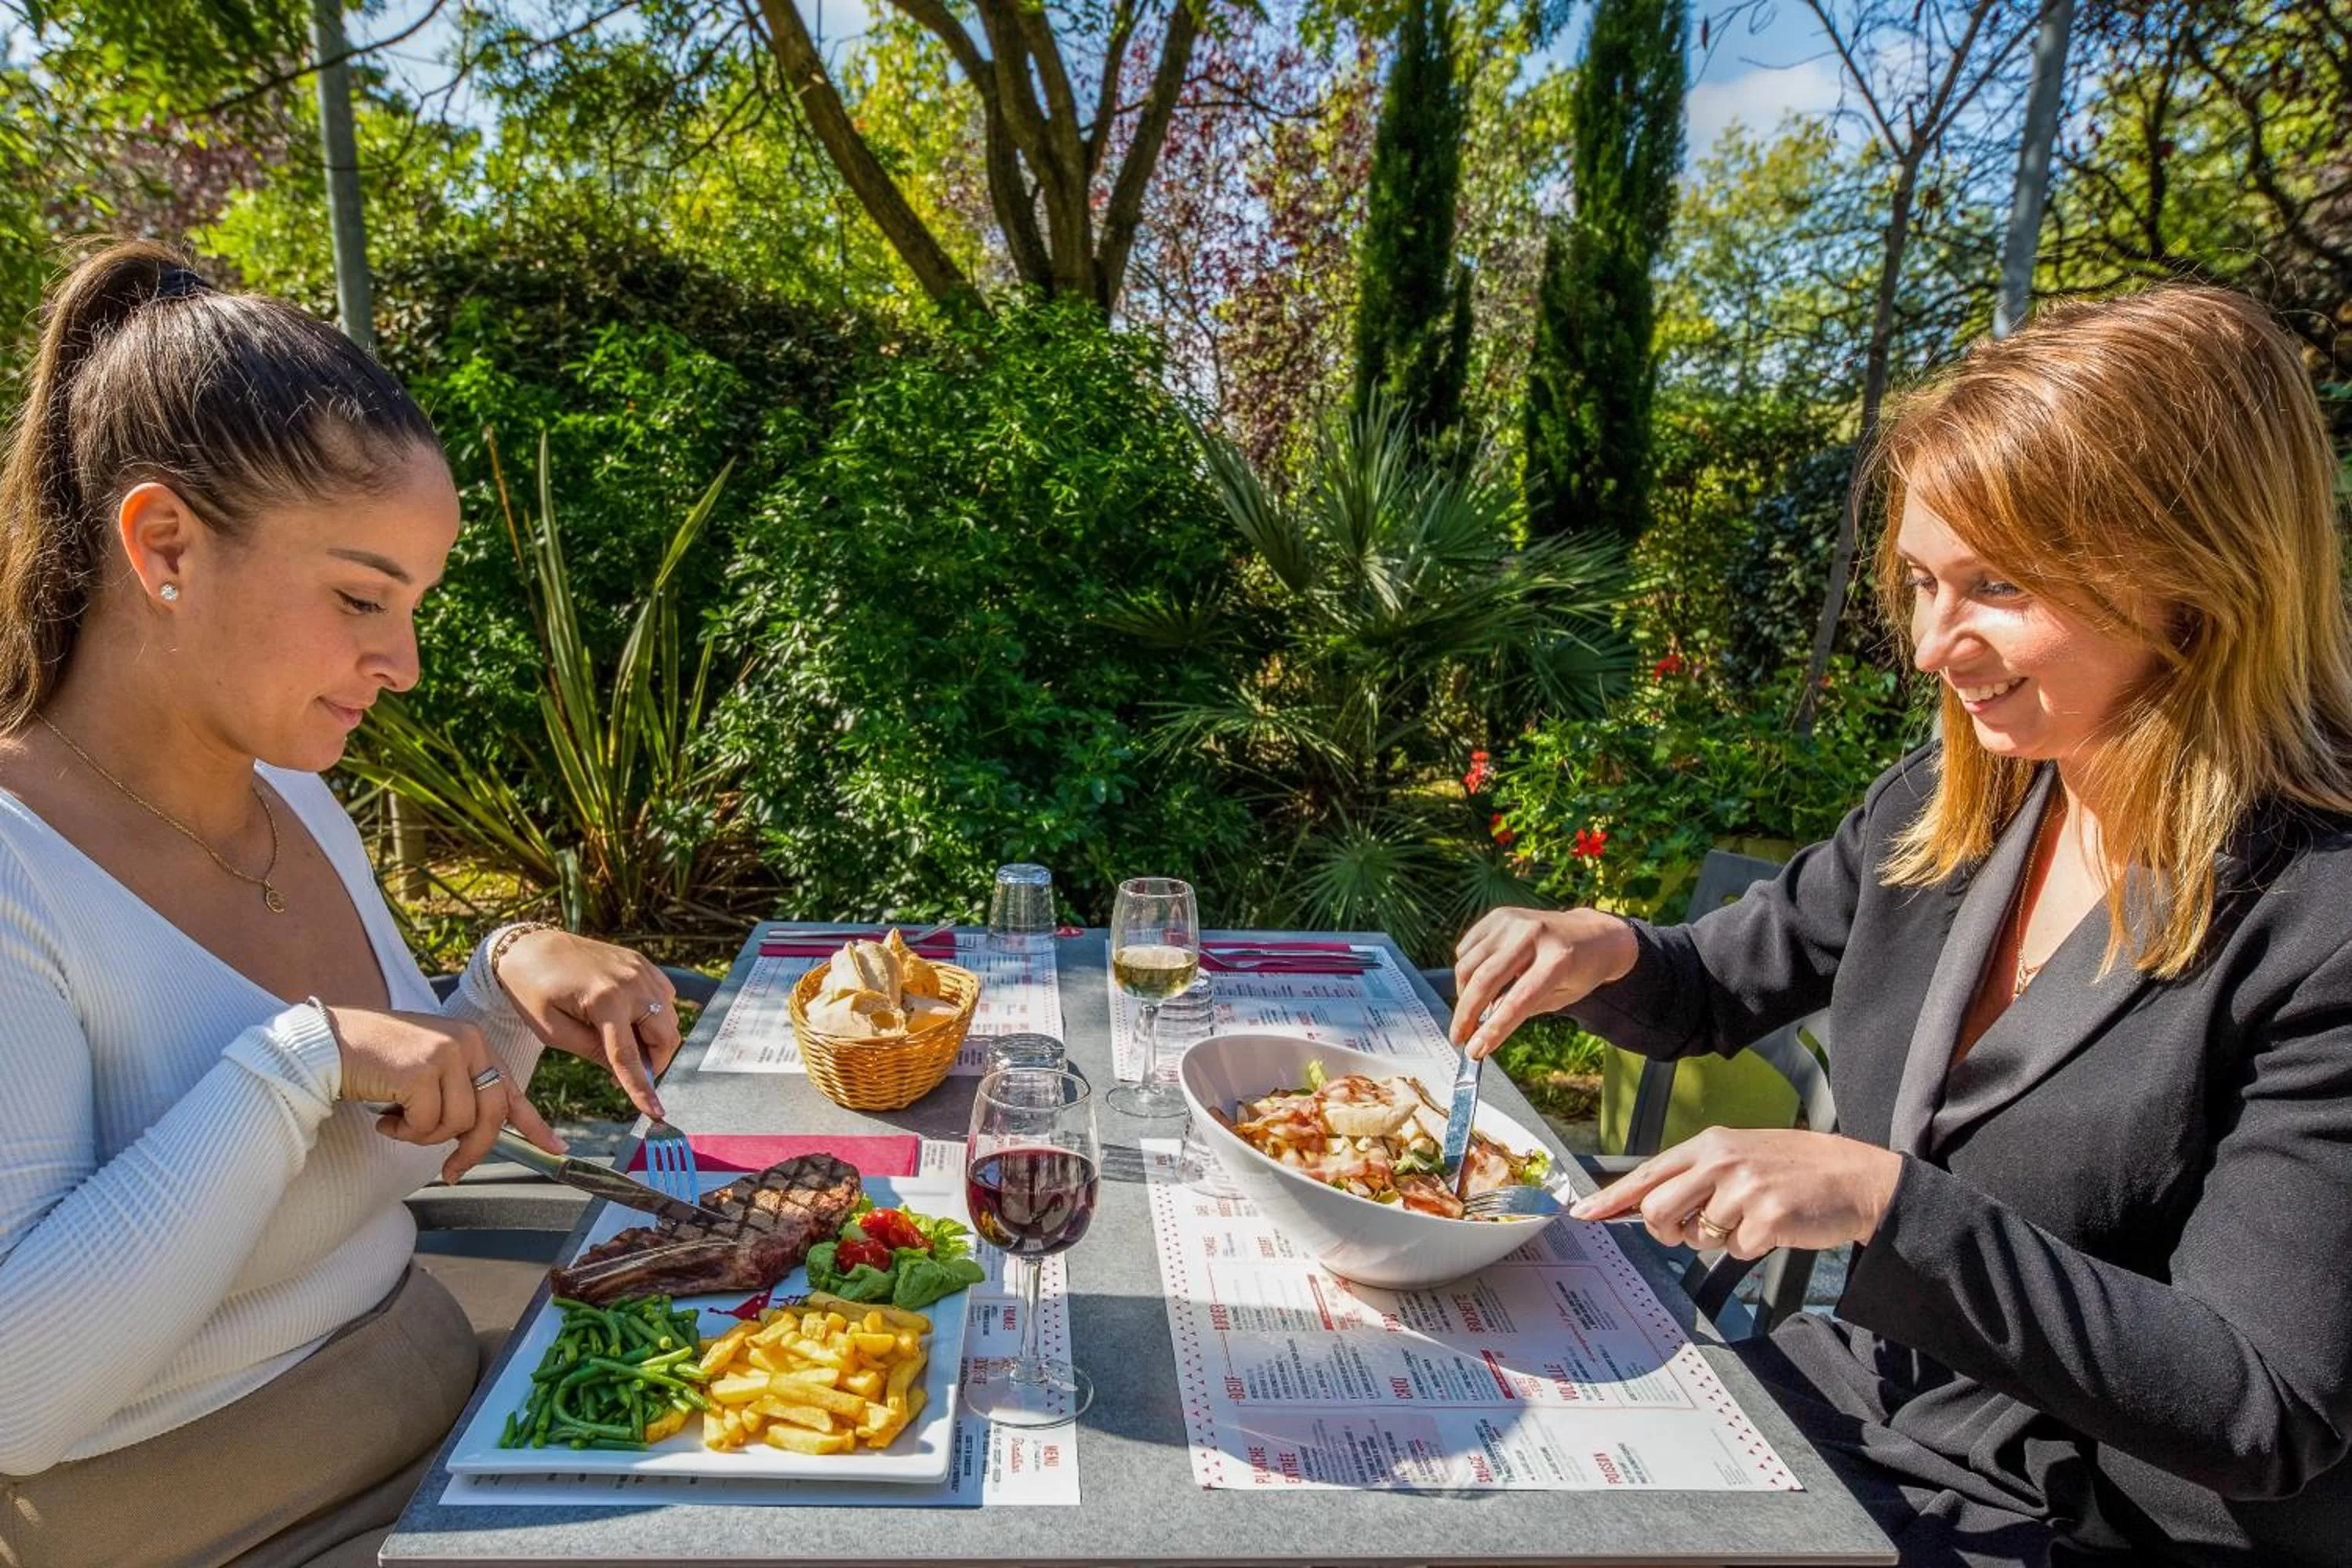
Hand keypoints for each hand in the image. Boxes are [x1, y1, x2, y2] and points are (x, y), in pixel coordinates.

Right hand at [328, 1007, 564, 1182]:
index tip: (555, 1149)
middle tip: (452, 1171)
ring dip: (424, 1136)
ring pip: (457, 1124)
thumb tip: (475, 1137)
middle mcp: (467, 1043)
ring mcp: (446, 1054)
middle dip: (472, 1149)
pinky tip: (383, 1115)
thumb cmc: (372, 1060)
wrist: (325, 1043)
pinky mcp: (422, 1071)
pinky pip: (427, 1125)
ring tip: (397, 1119)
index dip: (533, 1124)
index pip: (510, 1088)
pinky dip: (404, 1131)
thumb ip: (456, 1092)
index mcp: (473, 1042)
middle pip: (491, 1114)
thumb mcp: (426, 1070)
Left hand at [492, 930, 681, 1119]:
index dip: (642, 1087)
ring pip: (669, 1017)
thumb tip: (622, 1074)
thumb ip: (591, 1052)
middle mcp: (630, 981)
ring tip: (621, 1045)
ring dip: (655, 1039)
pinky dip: (655, 1015)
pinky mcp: (640, 963)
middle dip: (655, 1062)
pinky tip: (629, 1020)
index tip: (655, 1111)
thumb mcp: (552, 1030)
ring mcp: (639, 969)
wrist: (529, 947)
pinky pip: (664, 997)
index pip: (630, 1055)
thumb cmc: (531, 990)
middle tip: (626, 1074)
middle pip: (665, 1035)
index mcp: (604, 999)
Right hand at [1452, 906, 1638, 1058]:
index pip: (1518, 1001)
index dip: (1493, 1029)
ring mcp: (1513, 921)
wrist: (1592, 934)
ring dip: (1462, 995)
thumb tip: (1484, 1021)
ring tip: (1470, 1012)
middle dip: (1466, 1015)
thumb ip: (1525, 1008)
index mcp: (1558, 959)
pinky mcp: (1499, 915)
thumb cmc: (1580, 971)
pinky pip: (1466, 949)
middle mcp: (1533, 935)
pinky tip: (1477, 982)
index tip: (1475, 1051)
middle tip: (1458, 1038)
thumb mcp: (1562, 997)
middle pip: (1485, 980)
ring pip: (1468, 964)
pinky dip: (1465, 971)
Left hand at [1568, 1127, 1903, 1256]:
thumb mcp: (1737, 1158)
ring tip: (1750, 1218)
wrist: (1852, 1176)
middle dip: (1668, 1232)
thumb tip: (1645, 1208)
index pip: (1645, 1174)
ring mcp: (1744, 1188)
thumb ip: (1693, 1178)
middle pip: (1657, 1211)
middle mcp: (1720, 1161)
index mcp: (1709, 1145)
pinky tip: (1773, 1226)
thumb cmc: (1791, 1170)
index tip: (1582, 1214)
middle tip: (1692, 1231)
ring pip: (1697, 1236)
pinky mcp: (1767, 1216)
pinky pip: (1736, 1250)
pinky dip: (1751, 1248)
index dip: (1610, 1198)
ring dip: (1719, 1239)